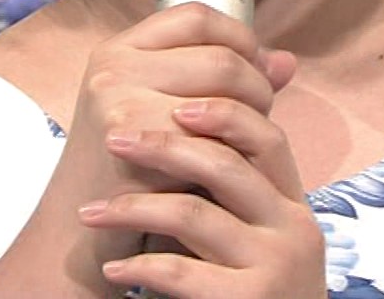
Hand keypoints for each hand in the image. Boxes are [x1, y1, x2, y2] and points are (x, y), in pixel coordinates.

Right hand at [0, 3, 295, 297]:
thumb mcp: (167, 108)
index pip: (197, 17)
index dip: (241, 38)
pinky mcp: (133, 145)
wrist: (82, 226)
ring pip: (222, 96)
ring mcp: (118, 103)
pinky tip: (228, 168)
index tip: (257, 67)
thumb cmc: (132, 166)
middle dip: (257, 87)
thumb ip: (223, 80)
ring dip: (250, 121)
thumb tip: (287, 62)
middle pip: (220, 57)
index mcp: (120, 49)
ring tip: (245, 142)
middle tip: (260, 116)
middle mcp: (114, 68)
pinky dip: (231, 153)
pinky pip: (210, 139)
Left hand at [78, 94, 325, 298]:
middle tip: (113, 140)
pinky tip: (113, 269)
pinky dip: (138, 266)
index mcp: (293, 207)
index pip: (268, 139)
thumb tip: (184, 118)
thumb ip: (231, 193)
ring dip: (130, 208)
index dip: (225, 113)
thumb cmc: (245, 293)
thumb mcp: (254, 238)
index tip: (176, 104)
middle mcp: (294, 231)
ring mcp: (276, 268)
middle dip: (162, 146)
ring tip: (90, 212)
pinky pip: (180, 272)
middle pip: (226, 165)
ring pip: (192, 214)